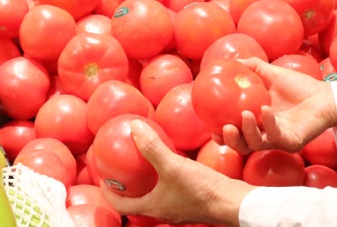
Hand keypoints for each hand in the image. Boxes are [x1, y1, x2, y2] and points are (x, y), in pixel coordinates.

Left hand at [100, 120, 252, 226]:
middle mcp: (163, 210)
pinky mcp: (193, 199)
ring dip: (147, 181)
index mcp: (152, 207)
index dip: (108, 193)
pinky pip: (172, 189)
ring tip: (145, 161)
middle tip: (122, 165)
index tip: (103, 177)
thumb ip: (152, 147)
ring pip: (156, 195)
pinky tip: (173, 160)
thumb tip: (133, 126)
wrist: (233, 202)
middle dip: (128, 186)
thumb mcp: (172, 166)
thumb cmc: (200, 189)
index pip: (121, 206)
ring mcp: (179, 206)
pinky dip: (166, 177)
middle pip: (138, 201)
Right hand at [219, 58, 336, 154]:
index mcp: (257, 120)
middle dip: (230, 140)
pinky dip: (269, 123)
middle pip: (242, 145)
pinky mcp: (291, 141)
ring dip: (247, 131)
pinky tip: (266, 109)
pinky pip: (276, 136)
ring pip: (256, 144)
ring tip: (244, 114)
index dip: (221, 133)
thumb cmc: (299, 86)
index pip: (235, 132)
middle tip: (223, 129)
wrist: (325, 95)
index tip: (211, 125)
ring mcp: (278, 139)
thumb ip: (251, 67)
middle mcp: (265, 133)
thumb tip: (229, 60)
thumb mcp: (271, 73)